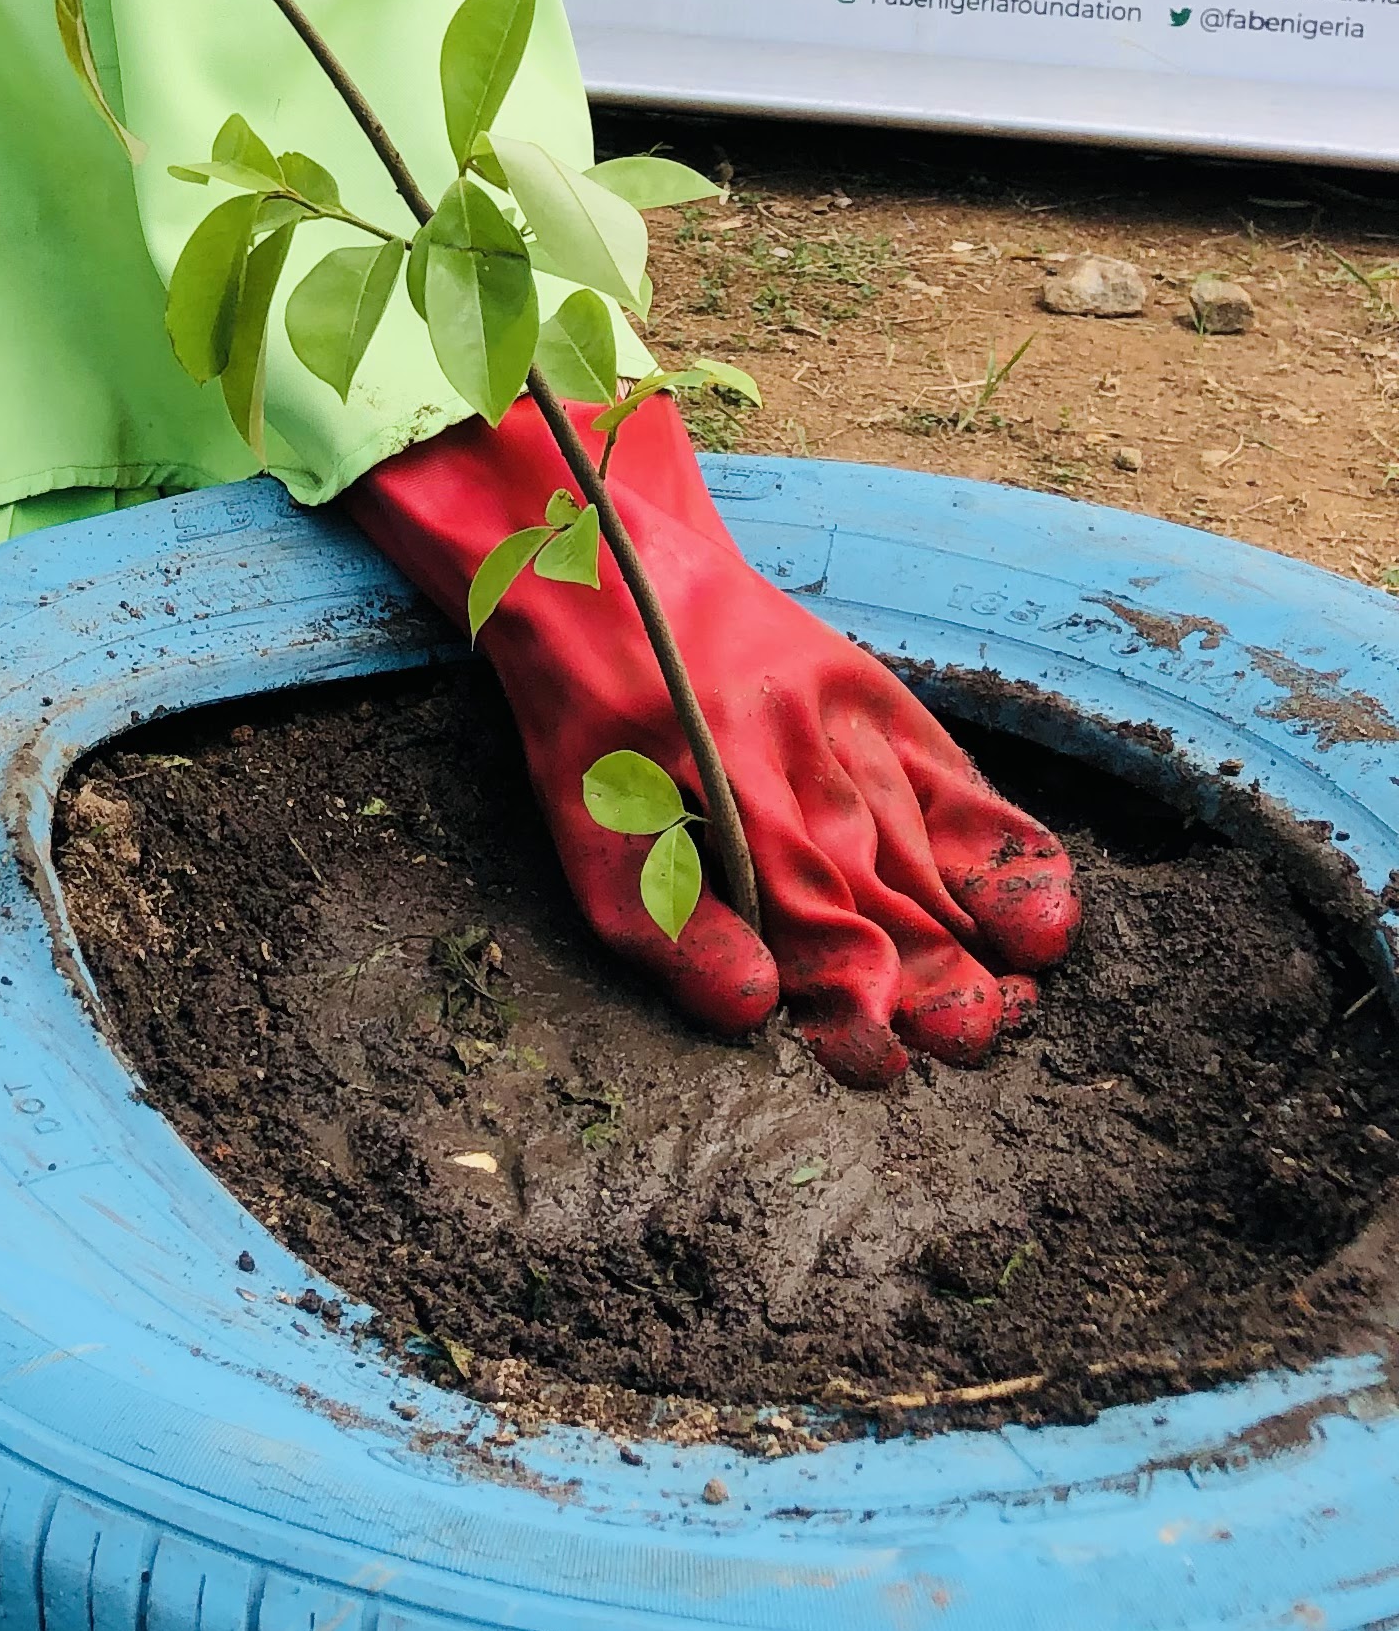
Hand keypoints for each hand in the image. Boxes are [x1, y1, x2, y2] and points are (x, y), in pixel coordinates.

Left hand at [349, 393, 1077, 1086]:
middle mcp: (797, 747)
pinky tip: (1041, 918)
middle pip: (882, 881)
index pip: (805, 903)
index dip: (851, 990)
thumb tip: (751, 1010)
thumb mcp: (588, 827)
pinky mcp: (880, 698)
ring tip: (1013, 1004)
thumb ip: (665, 923)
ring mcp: (848, 719)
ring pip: (923, 837)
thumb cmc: (594, 724)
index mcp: (718, 781)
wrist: (611, 569)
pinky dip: (1006, 849)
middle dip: (935, 972)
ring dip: (973, 930)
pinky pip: (956, 779)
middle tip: (970, 1042)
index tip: (881, 1061)